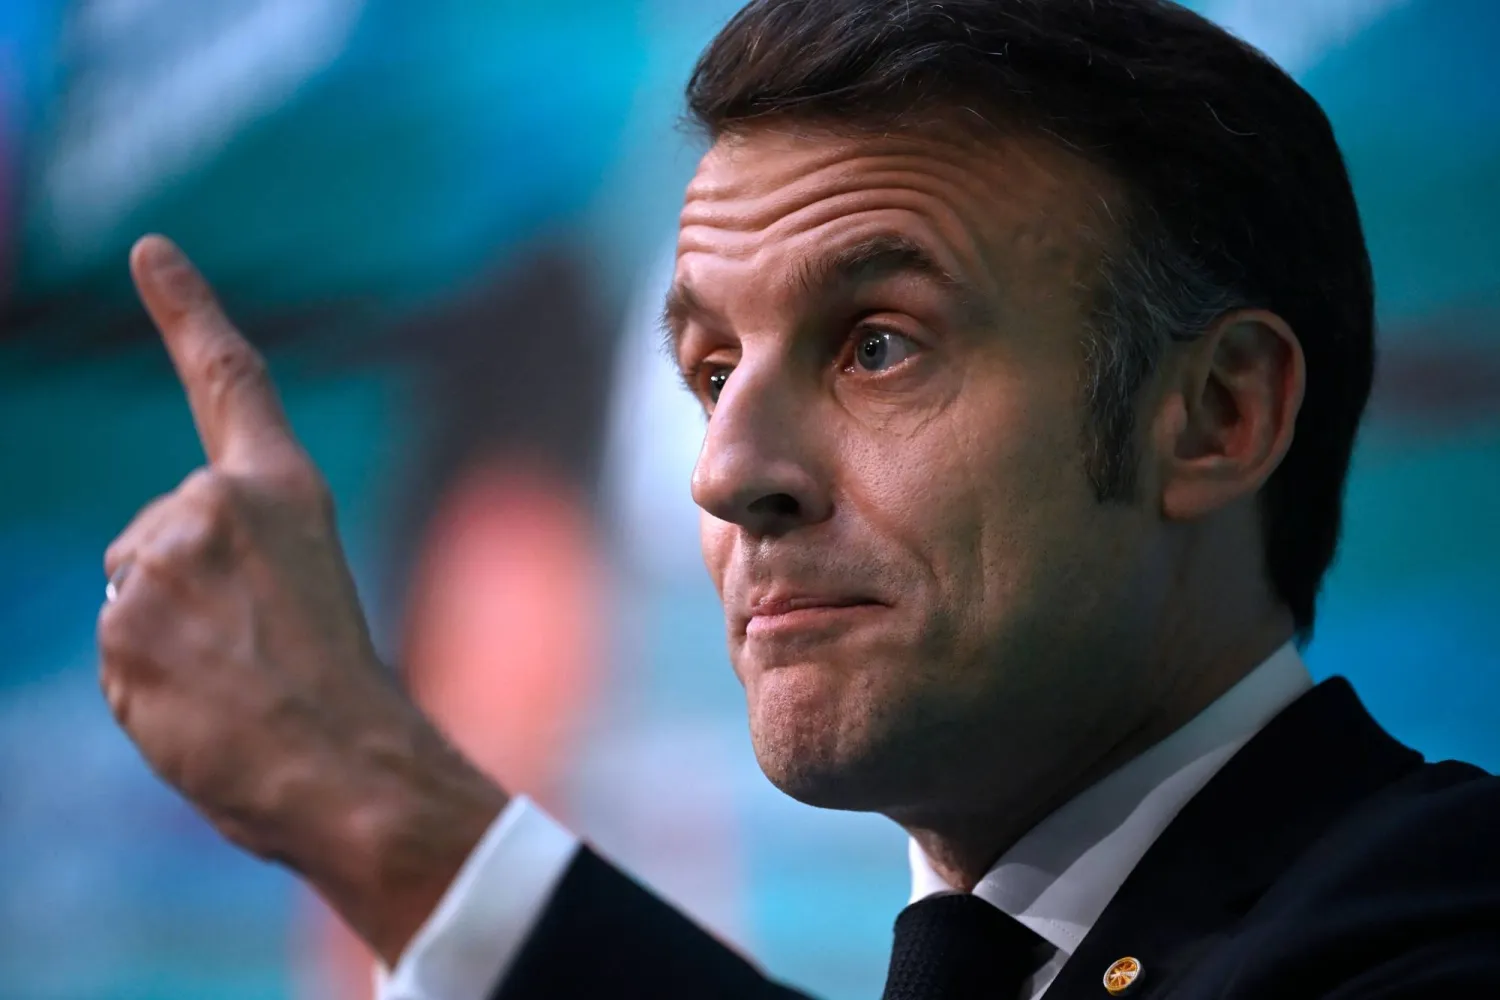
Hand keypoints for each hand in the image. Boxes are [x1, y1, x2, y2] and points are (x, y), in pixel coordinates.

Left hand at [97, 235, 507, 964]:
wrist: (349, 771)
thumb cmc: (343, 696)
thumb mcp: (305, 594)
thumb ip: (233, 560)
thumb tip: (147, 582)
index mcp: (282, 491)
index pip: (229, 380)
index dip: (188, 310)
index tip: (151, 249)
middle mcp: (215, 506)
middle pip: (153, 534)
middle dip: (179, 591)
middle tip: (250, 653)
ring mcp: (163, 560)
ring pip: (131, 593)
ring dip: (163, 642)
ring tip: (232, 685)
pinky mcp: (124, 620)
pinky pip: (116, 649)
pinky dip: (144, 685)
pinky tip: (196, 707)